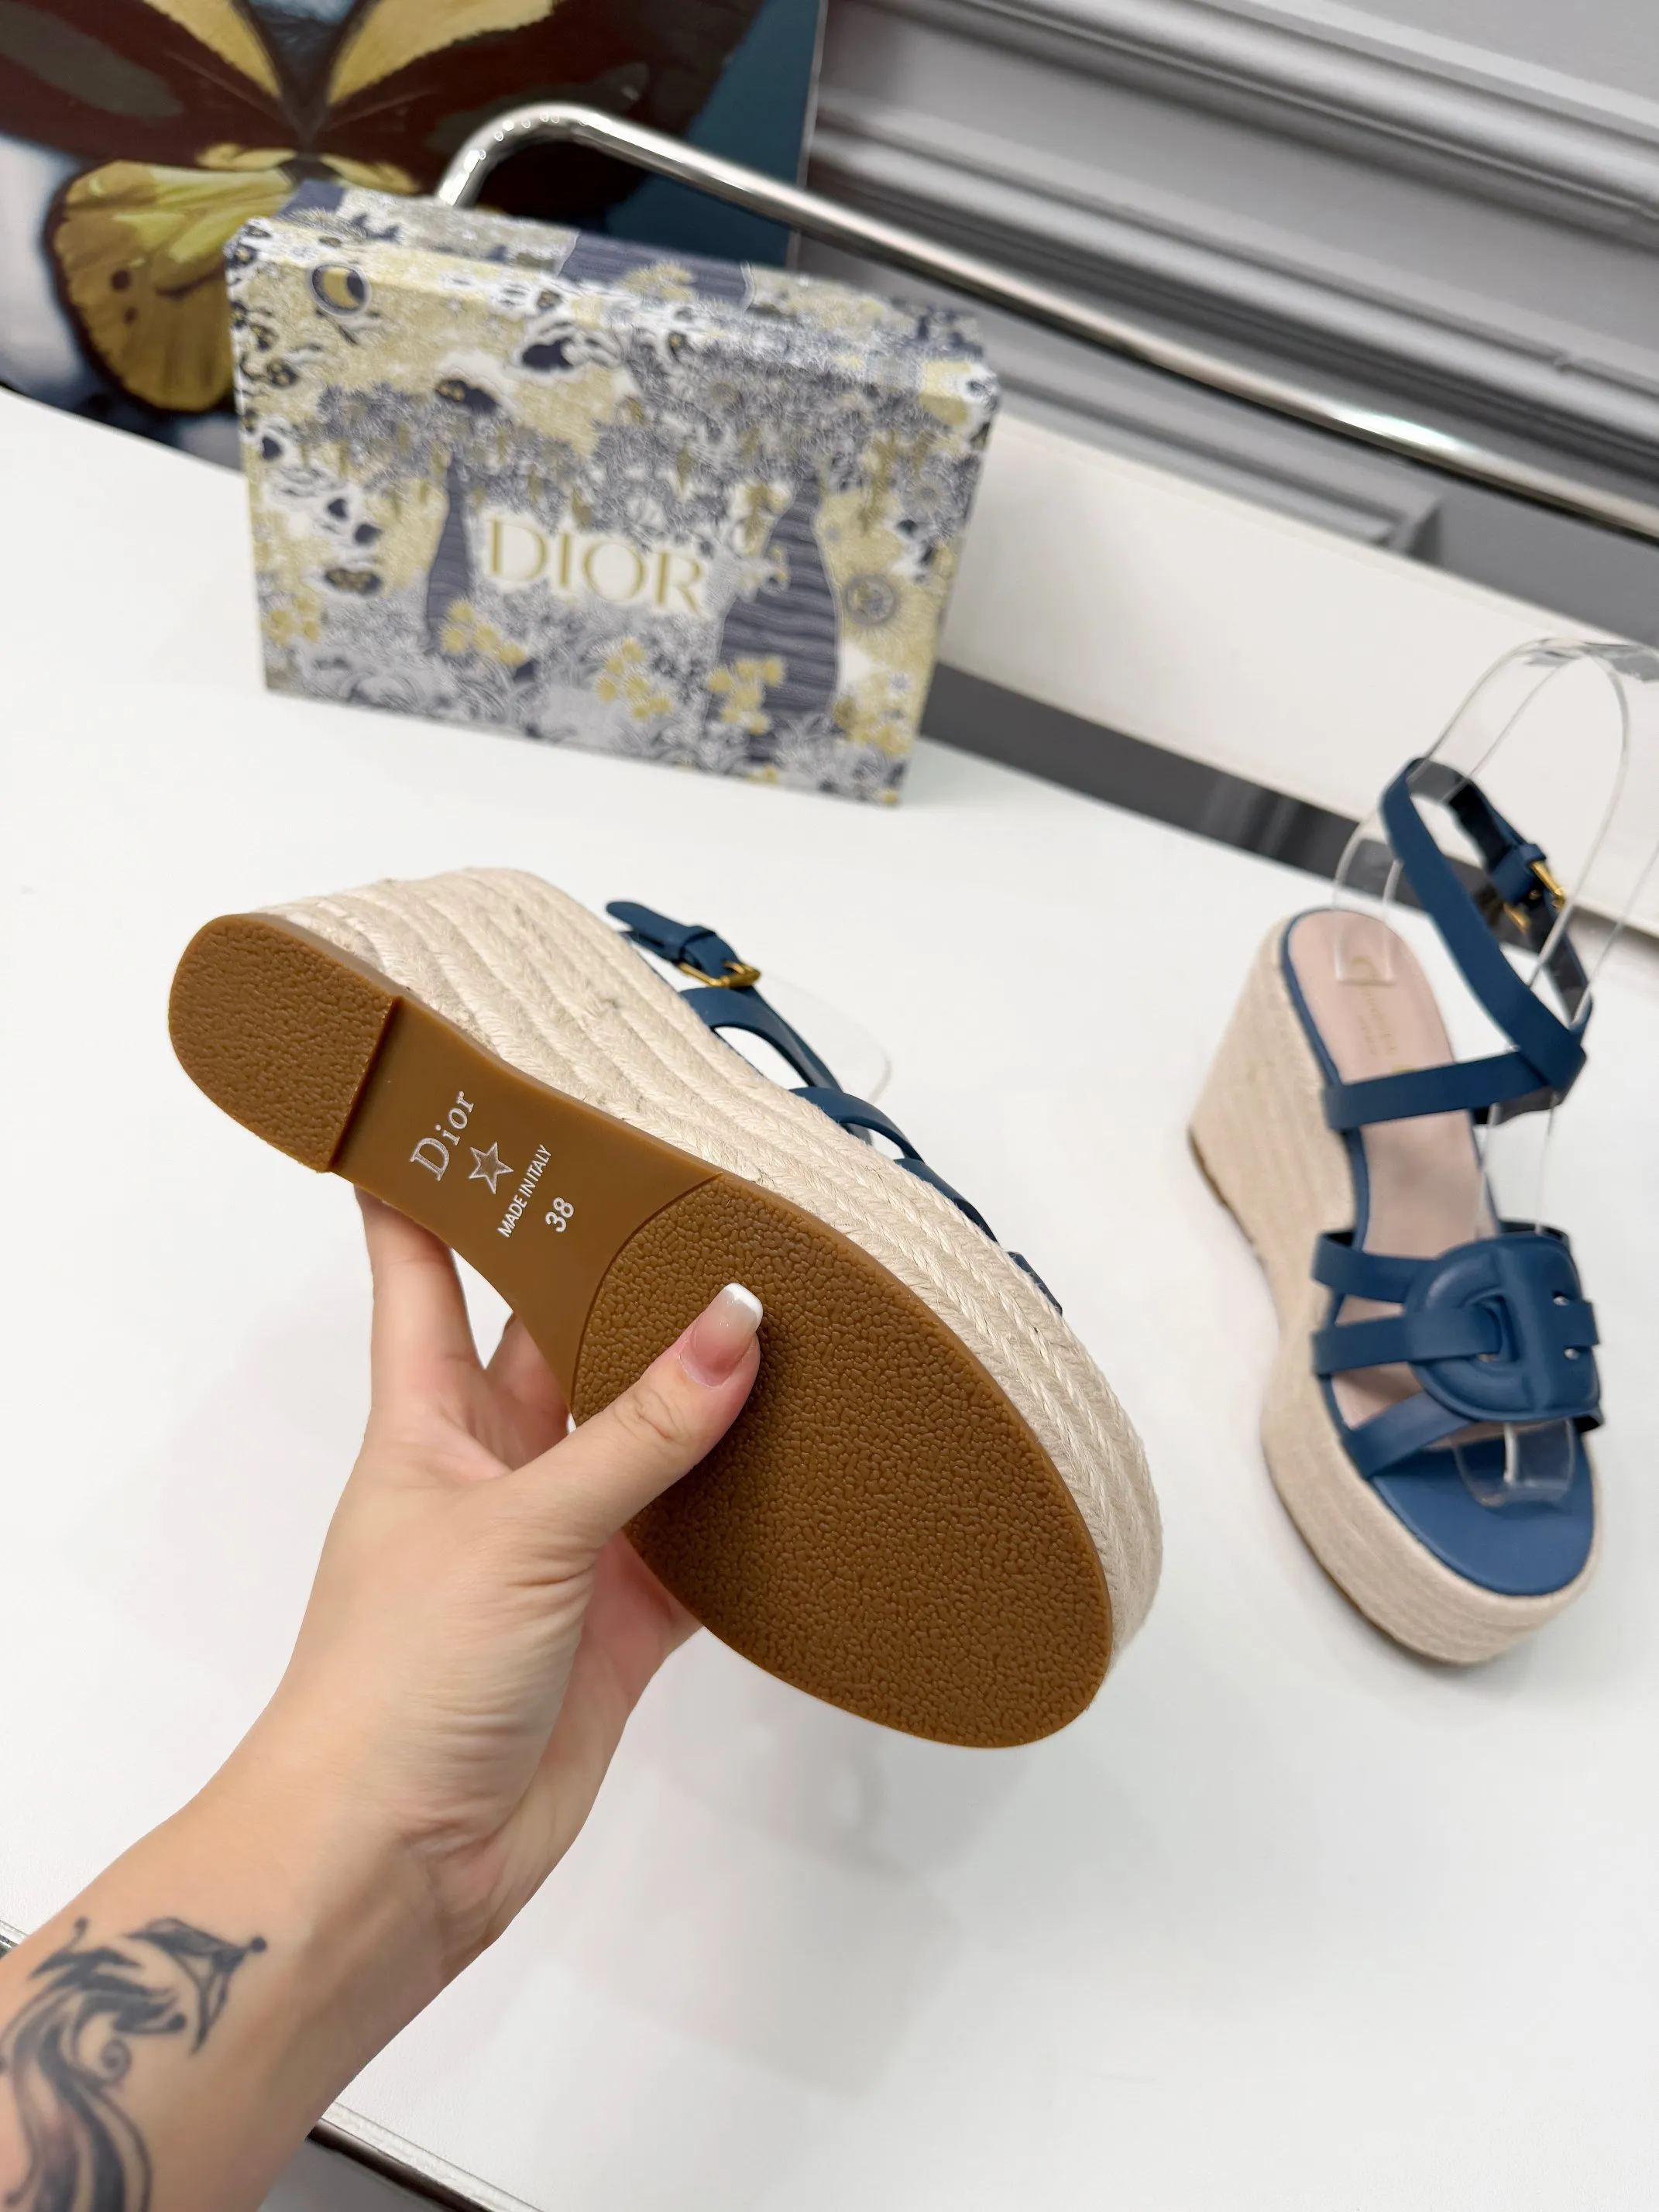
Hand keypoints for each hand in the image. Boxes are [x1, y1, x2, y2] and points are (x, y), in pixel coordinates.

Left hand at [225, 1194, 761, 1983]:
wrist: (393, 1864)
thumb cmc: (392, 1685)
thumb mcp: (520, 1530)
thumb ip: (639, 1430)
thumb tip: (737, 1324)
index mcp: (427, 1418)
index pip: (421, 1267)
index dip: (433, 1180)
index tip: (465, 1097)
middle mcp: (496, 1465)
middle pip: (559, 1335)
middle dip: (620, 1270)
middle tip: (698, 1185)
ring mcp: (561, 1542)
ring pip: (645, 1432)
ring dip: (702, 1384)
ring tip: (786, 1297)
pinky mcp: (617, 1619)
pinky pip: (697, 1539)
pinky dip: (748, 1507)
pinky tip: (807, 1459)